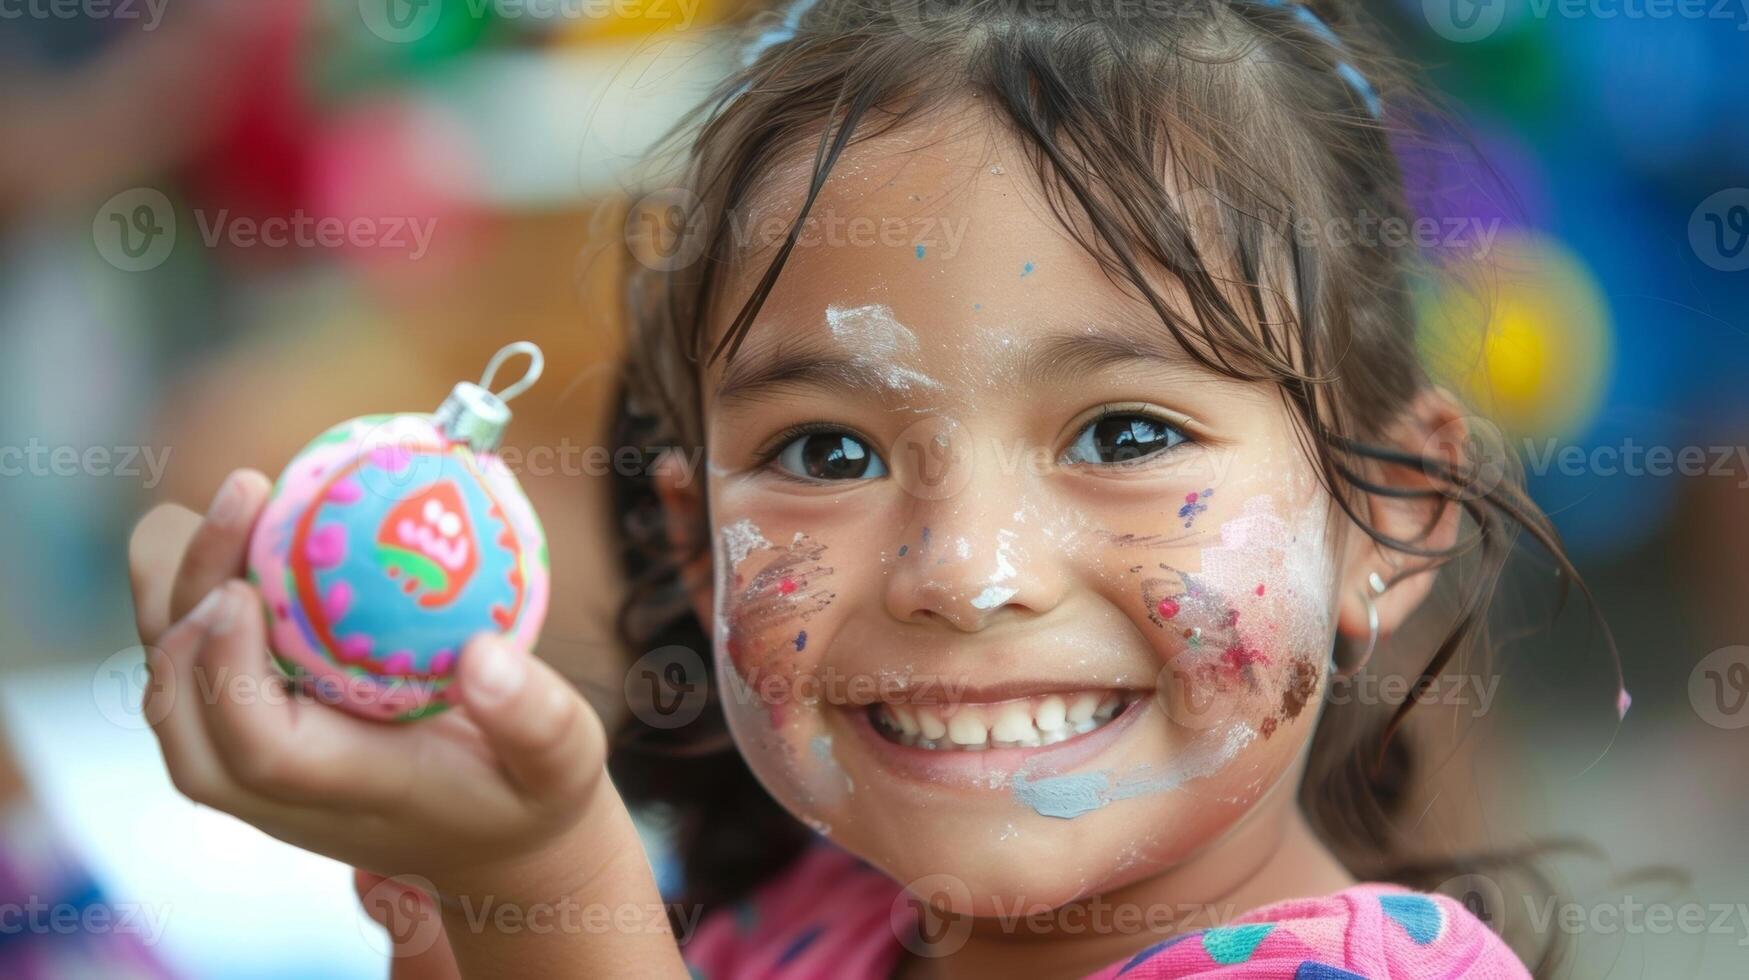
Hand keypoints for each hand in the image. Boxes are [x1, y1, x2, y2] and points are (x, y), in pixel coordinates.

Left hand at [128, 469, 615, 900]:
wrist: (491, 839)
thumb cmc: (525, 792)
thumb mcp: (561, 760)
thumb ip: (536, 718)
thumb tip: (485, 654)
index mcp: (348, 791)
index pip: (254, 749)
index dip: (230, 671)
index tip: (247, 588)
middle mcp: (275, 791)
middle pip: (184, 709)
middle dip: (188, 599)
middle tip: (247, 494)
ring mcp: (249, 766)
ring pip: (171, 682)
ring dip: (178, 586)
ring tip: (238, 498)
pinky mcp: (244, 732)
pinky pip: (192, 661)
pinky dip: (193, 590)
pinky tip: (244, 526)